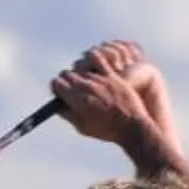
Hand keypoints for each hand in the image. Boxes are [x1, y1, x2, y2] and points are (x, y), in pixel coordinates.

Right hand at [51, 40, 172, 150]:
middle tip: (71, 86)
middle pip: (67, 74)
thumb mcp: (83, 128)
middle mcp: (86, 86)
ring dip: (80, 71)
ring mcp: (100, 79)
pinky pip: (99, 58)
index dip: (57, 87)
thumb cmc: (107, 130)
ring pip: (81, 66)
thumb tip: (57, 106)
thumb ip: (68, 115)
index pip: (56, 83)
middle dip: (66, 80)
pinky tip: (94, 66)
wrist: (132, 126)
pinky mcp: (112, 75)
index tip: (60, 92)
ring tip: (84, 78)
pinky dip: (93, 59)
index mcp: (76, 100)